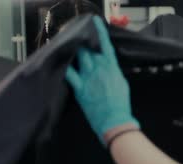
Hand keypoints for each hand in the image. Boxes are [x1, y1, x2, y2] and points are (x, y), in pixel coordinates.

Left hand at [65, 16, 139, 144]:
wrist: (115, 121)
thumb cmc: (121, 105)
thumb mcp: (122, 83)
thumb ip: (114, 72)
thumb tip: (107, 66)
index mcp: (112, 68)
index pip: (105, 46)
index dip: (100, 32)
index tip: (95, 23)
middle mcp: (100, 70)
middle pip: (89, 50)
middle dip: (84, 44)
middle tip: (79, 41)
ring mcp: (89, 79)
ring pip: (80, 57)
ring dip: (75, 51)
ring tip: (70, 47)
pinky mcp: (81, 89)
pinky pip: (70, 74)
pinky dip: (65, 66)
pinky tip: (60, 61)